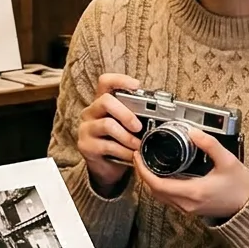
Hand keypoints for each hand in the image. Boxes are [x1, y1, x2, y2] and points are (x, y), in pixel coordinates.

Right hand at [76, 73, 145, 195]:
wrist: (105, 167)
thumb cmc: (119, 142)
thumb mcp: (127, 126)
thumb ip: (136, 116)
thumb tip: (162, 113)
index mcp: (102, 102)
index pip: (105, 82)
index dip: (120, 80)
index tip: (136, 86)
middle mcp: (91, 112)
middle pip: (105, 101)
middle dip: (126, 113)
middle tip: (139, 126)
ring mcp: (86, 128)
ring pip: (107, 125)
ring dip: (128, 137)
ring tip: (138, 145)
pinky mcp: (86, 146)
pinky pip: (108, 146)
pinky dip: (124, 151)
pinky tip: (132, 155)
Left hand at [137, 126, 248, 223]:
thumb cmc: (240, 186)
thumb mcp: (227, 160)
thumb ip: (210, 144)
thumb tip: (193, 131)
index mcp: (193, 192)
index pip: (157, 184)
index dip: (143, 170)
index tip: (138, 155)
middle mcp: (187, 203)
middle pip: (154, 191)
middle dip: (143, 173)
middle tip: (139, 156)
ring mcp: (187, 208)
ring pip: (159, 196)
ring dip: (150, 181)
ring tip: (147, 163)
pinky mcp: (190, 208)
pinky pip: (168, 198)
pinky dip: (159, 186)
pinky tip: (161, 174)